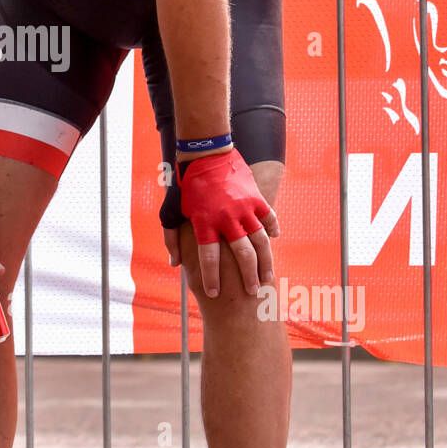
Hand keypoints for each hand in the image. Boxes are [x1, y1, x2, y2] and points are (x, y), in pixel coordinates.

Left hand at [177, 148, 278, 298]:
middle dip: (248, 277)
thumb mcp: (172, 212)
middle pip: (242, 255)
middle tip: (252, 292)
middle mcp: (226, 218)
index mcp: (204, 222)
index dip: (212, 278)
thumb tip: (175, 263)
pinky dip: (273, 230)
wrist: (205, 154)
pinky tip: (274, 240)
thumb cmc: (186, 186)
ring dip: (266, 261)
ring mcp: (243, 207)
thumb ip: (172, 238)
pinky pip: (268, 218)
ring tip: (268, 277)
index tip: (214, 294)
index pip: (209, 257)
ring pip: (261, 241)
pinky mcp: (255, 197)